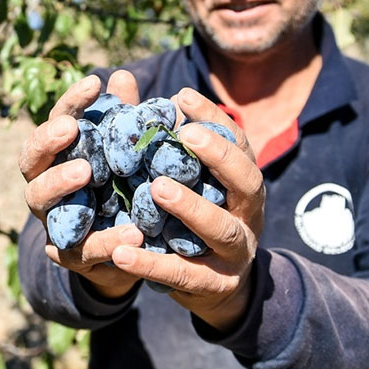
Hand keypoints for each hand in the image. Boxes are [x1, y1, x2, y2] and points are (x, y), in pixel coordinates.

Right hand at [18, 70, 147, 299]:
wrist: (128, 253)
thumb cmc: (123, 191)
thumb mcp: (128, 156)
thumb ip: (124, 122)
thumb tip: (123, 76)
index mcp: (59, 157)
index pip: (57, 122)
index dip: (71, 102)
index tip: (93, 83)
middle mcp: (45, 185)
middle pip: (31, 159)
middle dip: (46, 141)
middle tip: (69, 128)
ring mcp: (53, 221)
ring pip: (40, 199)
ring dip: (59, 183)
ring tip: (87, 171)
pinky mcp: (72, 256)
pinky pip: (83, 248)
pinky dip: (107, 240)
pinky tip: (133, 232)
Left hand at [107, 87, 264, 331]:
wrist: (211, 288)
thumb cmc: (188, 217)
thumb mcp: (179, 178)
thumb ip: (152, 135)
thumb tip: (121, 80)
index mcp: (241, 182)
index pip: (238, 142)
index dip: (213, 119)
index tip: (180, 96)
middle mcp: (248, 213)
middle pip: (247, 181)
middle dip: (219, 155)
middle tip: (183, 134)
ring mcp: (237, 251)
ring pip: (222, 228)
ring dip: (191, 207)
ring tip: (157, 188)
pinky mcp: (214, 285)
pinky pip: (183, 273)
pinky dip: (152, 262)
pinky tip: (121, 251)